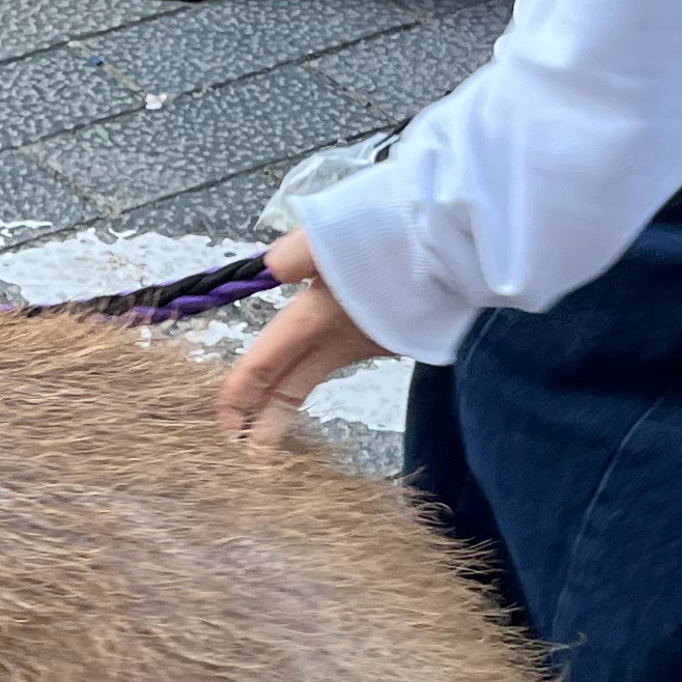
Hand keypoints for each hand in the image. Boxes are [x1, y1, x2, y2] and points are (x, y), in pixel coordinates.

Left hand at [217, 231, 388, 450]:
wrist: (459, 246)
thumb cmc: (393, 235)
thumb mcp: (332, 233)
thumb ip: (293, 254)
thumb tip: (270, 266)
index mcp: (314, 320)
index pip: (263, 366)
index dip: (237, 396)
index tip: (223, 424)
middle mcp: (337, 342)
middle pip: (289, 389)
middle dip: (261, 422)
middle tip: (240, 448)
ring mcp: (364, 344)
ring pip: (312, 376)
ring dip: (285, 403)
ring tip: (265, 431)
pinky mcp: (387, 336)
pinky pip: (337, 357)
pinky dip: (314, 369)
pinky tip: (309, 363)